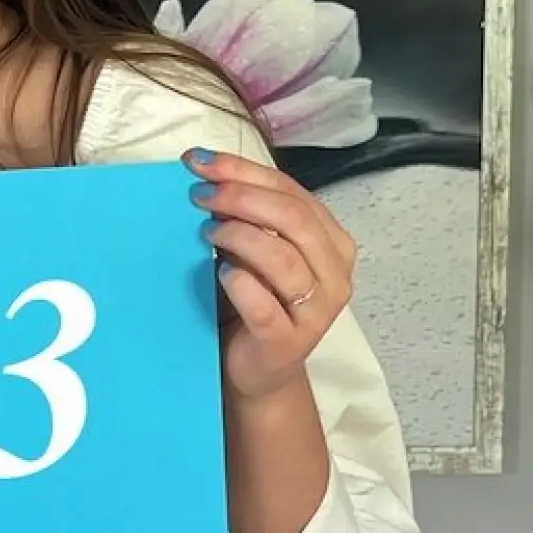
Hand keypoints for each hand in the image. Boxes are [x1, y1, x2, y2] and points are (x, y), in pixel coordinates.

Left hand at [185, 146, 357, 399]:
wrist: (256, 372)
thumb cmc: (254, 301)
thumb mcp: (252, 250)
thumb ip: (245, 215)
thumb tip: (205, 173)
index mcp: (331, 241)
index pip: (291, 191)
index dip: (243, 170)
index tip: (197, 161)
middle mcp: (334, 273)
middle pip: (293, 218)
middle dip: (241, 197)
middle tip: (199, 195)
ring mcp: (316, 311)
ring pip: (283, 259)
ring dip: (239, 236)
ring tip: (207, 233)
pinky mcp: (290, 342)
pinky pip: (265, 306)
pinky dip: (240, 283)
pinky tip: (221, 272)